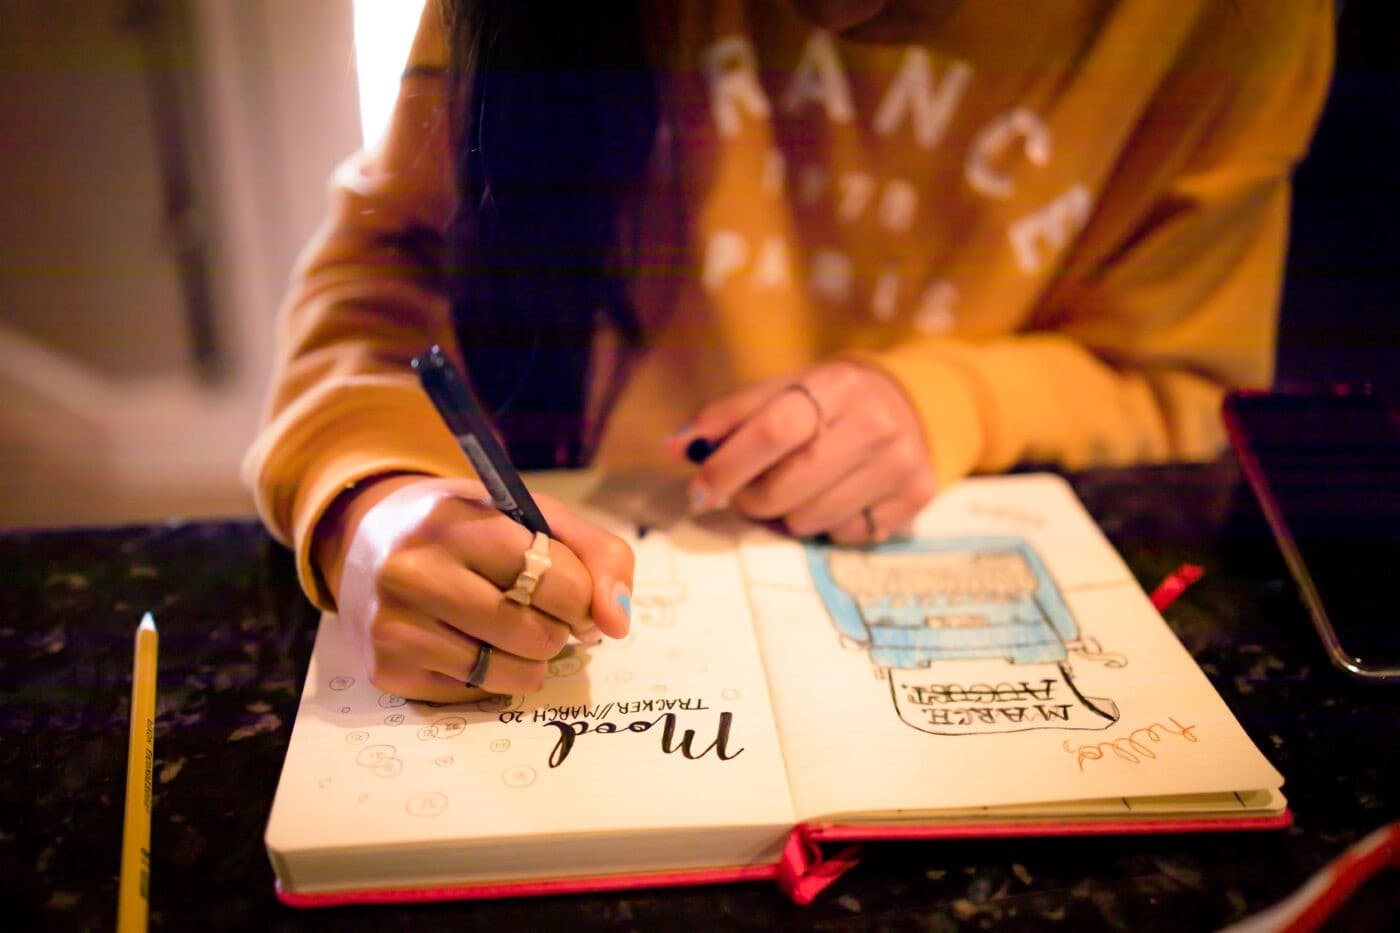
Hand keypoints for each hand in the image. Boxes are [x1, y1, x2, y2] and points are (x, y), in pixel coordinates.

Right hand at [314, 474, 632, 702]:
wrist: (370, 542)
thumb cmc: (471, 527)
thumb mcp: (534, 515)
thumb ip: (598, 556)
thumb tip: (617, 623)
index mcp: (457, 524)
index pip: (557, 580)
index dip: (582, 594)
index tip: (572, 590)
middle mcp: (414, 574)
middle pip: (538, 633)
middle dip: (558, 628)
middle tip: (539, 609)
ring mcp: (394, 626)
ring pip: (512, 672)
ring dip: (533, 659)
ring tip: (512, 628)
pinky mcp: (387, 671)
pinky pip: (477, 694)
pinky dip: (494, 677)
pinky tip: (472, 643)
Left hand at [665, 361, 936, 542]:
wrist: (904, 405)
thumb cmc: (824, 404)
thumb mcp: (780, 393)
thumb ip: (727, 418)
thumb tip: (674, 446)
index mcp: (836, 384)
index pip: (772, 430)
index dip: (726, 467)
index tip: (698, 492)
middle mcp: (876, 421)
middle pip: (786, 488)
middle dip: (751, 500)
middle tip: (747, 493)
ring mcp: (901, 462)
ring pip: (811, 521)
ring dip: (788, 516)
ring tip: (798, 491)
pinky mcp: (917, 496)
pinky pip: (846, 536)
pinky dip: (830, 526)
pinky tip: (837, 499)